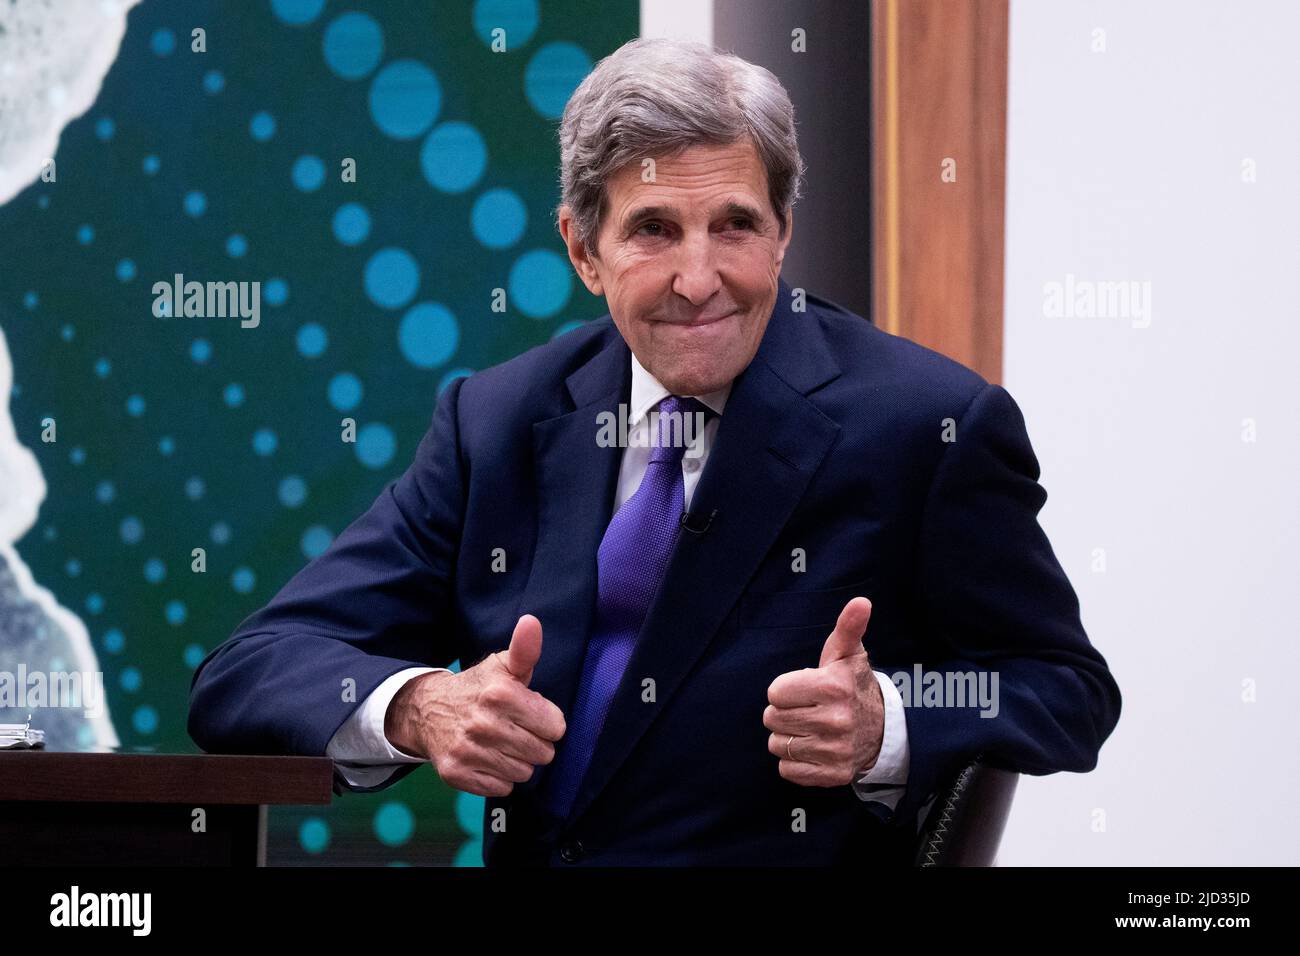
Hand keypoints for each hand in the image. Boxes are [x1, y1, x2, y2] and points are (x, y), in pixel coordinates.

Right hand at [384, 614, 566, 796]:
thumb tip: (531, 622)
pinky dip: (498, 777)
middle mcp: (484, 724)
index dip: (547, 721)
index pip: (556, 727)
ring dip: (517, 761)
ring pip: (523, 773)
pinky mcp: (456, 773)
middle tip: (516, 730)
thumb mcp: (502, 666)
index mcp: (501, 694)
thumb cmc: (477, 688)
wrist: (427, 710)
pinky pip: (501, 788)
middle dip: (535, 743)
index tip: (531, 714)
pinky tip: (487, 758)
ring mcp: (468, 751)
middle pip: (543, 753)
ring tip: (502, 744)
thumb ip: (525, 649)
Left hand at [763, 597, 884, 786]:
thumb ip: (848, 627)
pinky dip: (795, 761)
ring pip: (777, 745)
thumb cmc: (855, 686)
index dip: (785, 690)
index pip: (774, 693)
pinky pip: (787, 770)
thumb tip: (860, 602)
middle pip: (772, 718)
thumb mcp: (849, 654)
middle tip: (806, 709)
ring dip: (788, 737)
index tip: (804, 689)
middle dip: (785, 712)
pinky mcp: (832, 775)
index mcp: (833, 687)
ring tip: (809, 728)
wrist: (884, 730)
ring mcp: (834, 751)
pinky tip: (812, 747)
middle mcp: (834, 720)